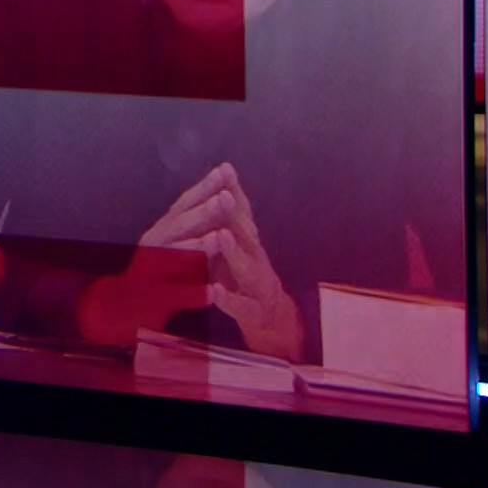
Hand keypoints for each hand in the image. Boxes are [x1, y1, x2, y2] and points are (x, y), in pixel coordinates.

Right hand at [79, 167, 237, 343]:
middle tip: (226, 199)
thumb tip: (222, 188)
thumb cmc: (161, 269)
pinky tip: (213, 292)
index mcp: (163, 229)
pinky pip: (175, 295)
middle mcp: (153, 244)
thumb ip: (194, 220)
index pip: (184, 204)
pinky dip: (193, 294)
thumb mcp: (175, 239)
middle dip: (204, 212)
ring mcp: (150, 271)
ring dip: (195, 248)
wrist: (128, 307)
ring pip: (173, 257)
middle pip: (179, 226)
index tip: (226, 171)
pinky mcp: (154, 298)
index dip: (204, 188)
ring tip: (217, 239)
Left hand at [192, 165, 304, 362]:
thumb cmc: (247, 275)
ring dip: (234, 252)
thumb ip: (232, 222)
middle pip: (247, 234)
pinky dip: (227, 298)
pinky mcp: (253, 311)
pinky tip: (215, 290)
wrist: (272, 319)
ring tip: (221, 236)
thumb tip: (222, 186)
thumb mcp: (240, 246)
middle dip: (235, 214)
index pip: (243, 212)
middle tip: (223, 195)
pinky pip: (240, 305)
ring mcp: (258, 284)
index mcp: (250, 242)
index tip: (224, 169)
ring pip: (247, 267)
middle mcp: (257, 258)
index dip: (235, 191)